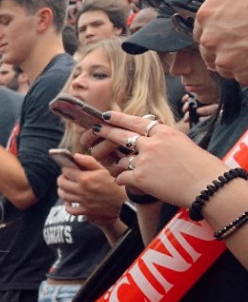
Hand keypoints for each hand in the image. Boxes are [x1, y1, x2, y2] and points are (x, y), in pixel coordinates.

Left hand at [57, 153, 124, 225]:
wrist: (126, 200)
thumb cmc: (115, 182)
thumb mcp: (104, 169)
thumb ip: (88, 161)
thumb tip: (75, 156)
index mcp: (85, 178)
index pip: (66, 171)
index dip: (66, 168)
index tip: (68, 168)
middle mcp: (81, 190)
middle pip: (61, 183)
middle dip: (62, 178)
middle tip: (66, 176)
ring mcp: (82, 201)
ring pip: (63, 195)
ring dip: (62, 190)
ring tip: (67, 186)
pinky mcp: (85, 211)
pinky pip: (70, 210)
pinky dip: (67, 206)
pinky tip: (70, 201)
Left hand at [89, 110, 227, 208]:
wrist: (208, 185)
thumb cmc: (201, 167)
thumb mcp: (183, 143)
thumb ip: (164, 139)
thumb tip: (150, 136)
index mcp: (164, 132)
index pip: (135, 122)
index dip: (118, 118)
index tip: (106, 116)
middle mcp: (152, 143)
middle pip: (120, 135)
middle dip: (105, 132)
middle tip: (94, 130)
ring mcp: (144, 160)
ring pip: (120, 160)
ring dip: (119, 165)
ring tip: (120, 169)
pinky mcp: (141, 177)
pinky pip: (121, 176)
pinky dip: (122, 179)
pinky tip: (124, 181)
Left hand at [194, 0, 247, 84]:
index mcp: (209, 12)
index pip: (202, 28)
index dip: (219, 27)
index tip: (235, 26)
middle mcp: (211, 38)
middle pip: (211, 50)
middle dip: (226, 46)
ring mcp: (227, 59)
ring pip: (226, 66)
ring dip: (239, 59)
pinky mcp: (244, 74)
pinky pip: (242, 77)